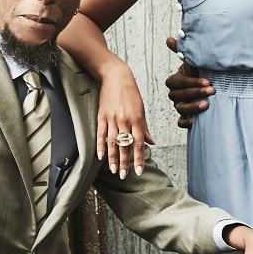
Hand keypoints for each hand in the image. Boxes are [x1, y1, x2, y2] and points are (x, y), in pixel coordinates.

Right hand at [95, 63, 152, 177]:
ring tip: (113, 170)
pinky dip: (100, 145)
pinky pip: (101, 133)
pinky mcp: (102, 116)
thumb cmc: (131, 94)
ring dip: (112, 158)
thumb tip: (152, 142)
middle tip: (124, 176)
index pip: (139, 144)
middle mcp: (125, 121)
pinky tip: (100, 156)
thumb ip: (145, 128)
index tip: (139, 171)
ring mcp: (112, 119)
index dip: (138, 159)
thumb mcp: (142, 110)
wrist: (116, 77)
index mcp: (137, 120)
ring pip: (112, 142)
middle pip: (125, 146)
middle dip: (124, 163)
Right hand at [163, 42, 212, 128]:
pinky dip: (187, 122)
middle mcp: (176, 94)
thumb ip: (183, 51)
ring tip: (207, 105)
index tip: (207, 81)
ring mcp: (180, 106)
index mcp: (176, 81)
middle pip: (178, 95)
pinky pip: (181, 122)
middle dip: (195, 93)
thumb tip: (169, 39)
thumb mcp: (195, 63)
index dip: (191, 82)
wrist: (212, 89)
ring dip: (192, 107)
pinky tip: (196, 121)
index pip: (177, 82)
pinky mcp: (186, 118)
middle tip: (212, 90)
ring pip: (180, 108)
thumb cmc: (202, 74)